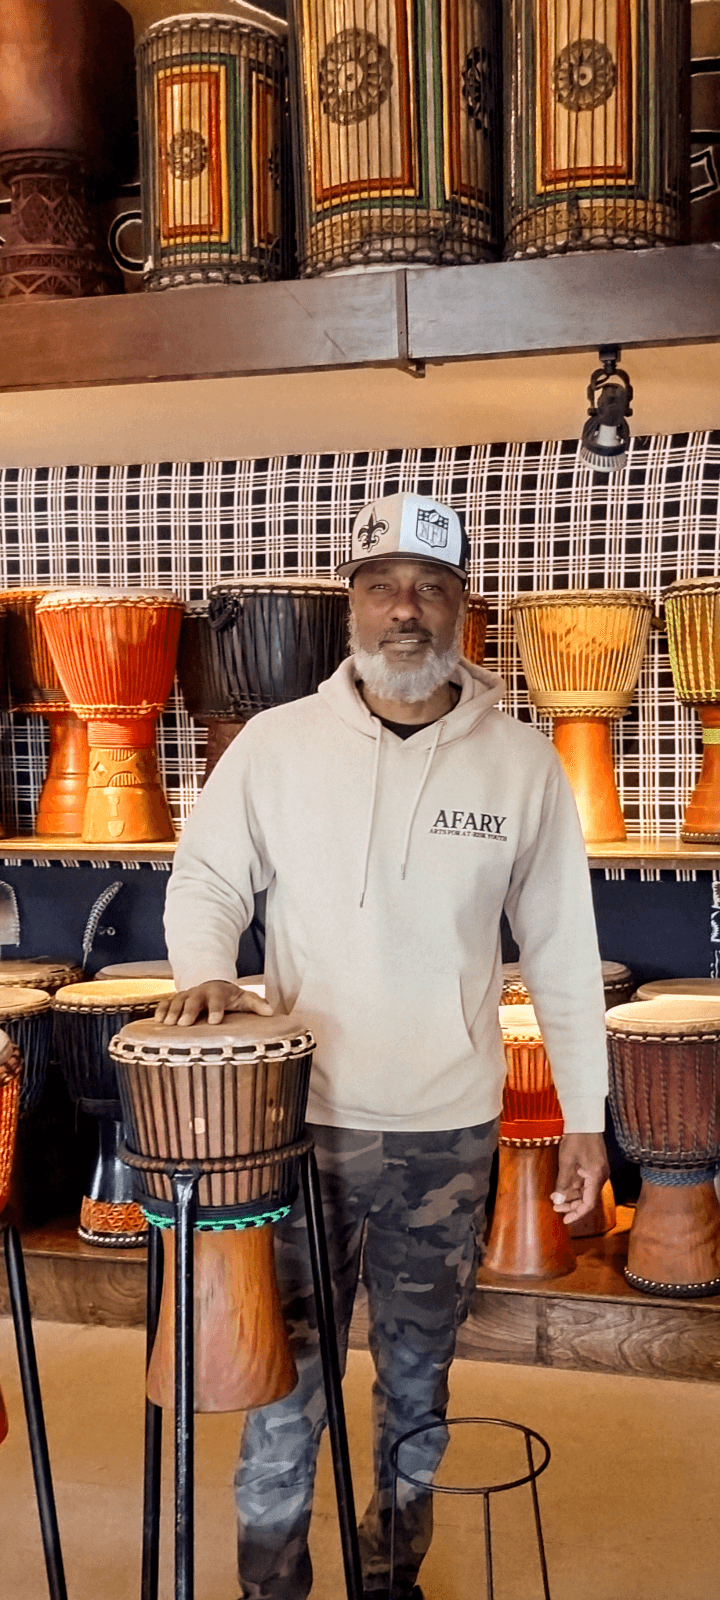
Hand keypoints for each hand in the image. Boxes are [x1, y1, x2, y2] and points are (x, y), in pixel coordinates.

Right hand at [154, 981, 272, 1026]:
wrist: (213, 985)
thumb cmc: (230, 997)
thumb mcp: (244, 998)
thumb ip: (256, 1004)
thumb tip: (270, 1012)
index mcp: (218, 992)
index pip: (218, 1000)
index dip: (216, 1009)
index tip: (215, 1021)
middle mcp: (200, 992)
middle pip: (194, 1000)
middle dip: (189, 1011)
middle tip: (185, 1024)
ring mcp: (187, 995)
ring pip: (178, 1001)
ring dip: (173, 1011)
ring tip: (168, 1024)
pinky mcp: (176, 1000)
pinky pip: (166, 1003)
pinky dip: (161, 1010)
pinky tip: (157, 1021)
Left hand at [551, 1133, 609, 1224]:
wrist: (584, 1120)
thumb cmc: (576, 1139)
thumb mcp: (567, 1161)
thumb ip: (563, 1183)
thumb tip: (558, 1201)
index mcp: (596, 1177)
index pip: (589, 1203)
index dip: (577, 1214)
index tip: (565, 1220)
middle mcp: (600, 1176)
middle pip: (587, 1198)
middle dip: (572, 1205)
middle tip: (556, 1209)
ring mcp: (597, 1171)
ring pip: (585, 1190)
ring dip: (571, 1196)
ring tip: (555, 1199)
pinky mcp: (593, 1165)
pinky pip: (584, 1182)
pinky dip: (573, 1187)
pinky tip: (561, 1188)